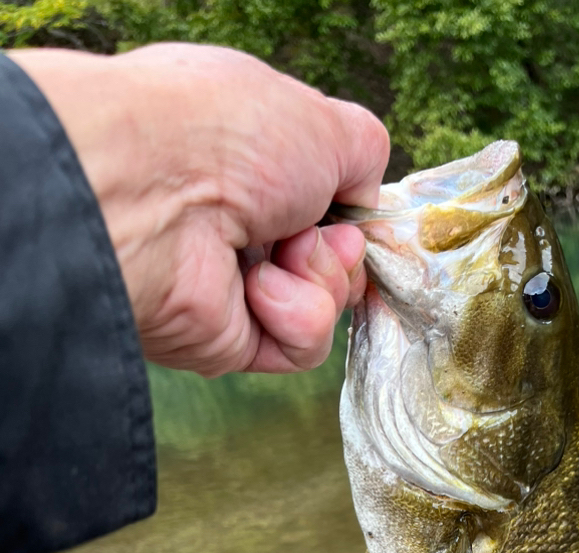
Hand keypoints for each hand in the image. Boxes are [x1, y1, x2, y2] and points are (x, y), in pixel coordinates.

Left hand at [10, 44, 388, 375]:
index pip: (327, 201)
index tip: (352, 206)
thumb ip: (362, 153)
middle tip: (306, 227)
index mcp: (251, 159)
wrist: (153, 197)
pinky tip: (258, 290)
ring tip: (278, 254)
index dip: (351, 211)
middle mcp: (238, 221)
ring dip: (319, 278)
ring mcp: (234, 284)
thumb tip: (364, 201)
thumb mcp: (325, 122)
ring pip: (327, 305)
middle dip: (340, 247)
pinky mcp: (232, 340)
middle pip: (336, 259)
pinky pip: (303, 345)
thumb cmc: (225, 137)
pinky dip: (295, 316)